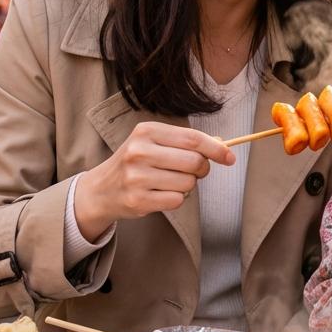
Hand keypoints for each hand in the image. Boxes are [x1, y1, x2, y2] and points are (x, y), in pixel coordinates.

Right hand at [74, 122, 234, 240]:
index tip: (230, 157)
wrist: (100, 190)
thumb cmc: (136, 162)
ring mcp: (137, 177)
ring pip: (188, 183)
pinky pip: (177, 200)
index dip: (216, 148)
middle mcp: (139, 152)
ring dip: (188, 185)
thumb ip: (186, 141)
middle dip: (202, 169)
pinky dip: (177, 198)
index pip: (192, 138)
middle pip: (194, 161)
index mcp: (146, 131)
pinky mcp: (138, 200)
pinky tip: (161, 194)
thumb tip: (221, 144)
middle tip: (195, 171)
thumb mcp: (154, 142)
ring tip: (170, 181)